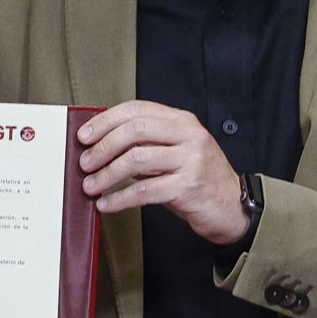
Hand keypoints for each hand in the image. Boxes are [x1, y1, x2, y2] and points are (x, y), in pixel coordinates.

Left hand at [77, 100, 247, 243]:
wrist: (232, 207)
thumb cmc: (197, 179)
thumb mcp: (173, 153)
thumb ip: (145, 144)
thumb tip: (100, 145)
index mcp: (182, 121)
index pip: (137, 110)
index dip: (105, 121)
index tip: (84, 136)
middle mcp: (188, 135)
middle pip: (134, 131)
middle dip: (102, 147)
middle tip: (85, 163)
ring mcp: (191, 160)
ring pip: (136, 160)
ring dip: (107, 175)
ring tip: (91, 186)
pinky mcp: (188, 186)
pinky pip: (144, 190)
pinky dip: (119, 198)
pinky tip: (107, 204)